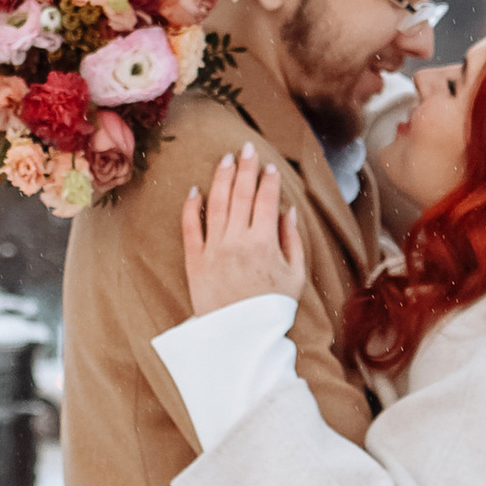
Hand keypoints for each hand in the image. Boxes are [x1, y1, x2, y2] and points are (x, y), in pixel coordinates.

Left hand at [182, 144, 304, 317]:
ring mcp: (214, 249)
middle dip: (245, 167)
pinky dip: (191, 206)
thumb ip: (293, 240)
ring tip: (225, 159)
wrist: (241, 338)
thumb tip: (288, 210)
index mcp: (265, 243)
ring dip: (221, 177)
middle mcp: (238, 240)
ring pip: (216, 203)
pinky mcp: (195, 261)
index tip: (271, 166)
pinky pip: (190, 227)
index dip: (270, 180)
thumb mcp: (295, 276)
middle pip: (241, 194)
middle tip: (246, 147)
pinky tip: (195, 189)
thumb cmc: (272, 308)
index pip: (267, 200)